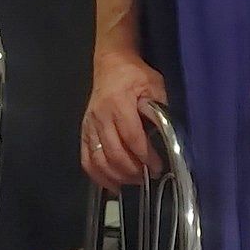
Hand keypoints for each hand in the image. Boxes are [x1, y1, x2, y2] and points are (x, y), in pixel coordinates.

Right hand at [82, 50, 167, 190]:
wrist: (110, 64)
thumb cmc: (135, 74)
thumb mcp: (154, 84)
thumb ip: (158, 108)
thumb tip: (165, 132)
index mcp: (118, 104)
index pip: (132, 137)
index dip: (145, 156)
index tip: (158, 166)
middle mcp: (101, 117)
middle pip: (114, 152)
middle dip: (132, 170)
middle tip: (148, 176)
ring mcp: (89, 125)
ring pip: (98, 159)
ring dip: (116, 176)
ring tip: (134, 182)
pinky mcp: (84, 131)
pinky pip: (86, 159)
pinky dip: (97, 176)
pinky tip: (112, 185)